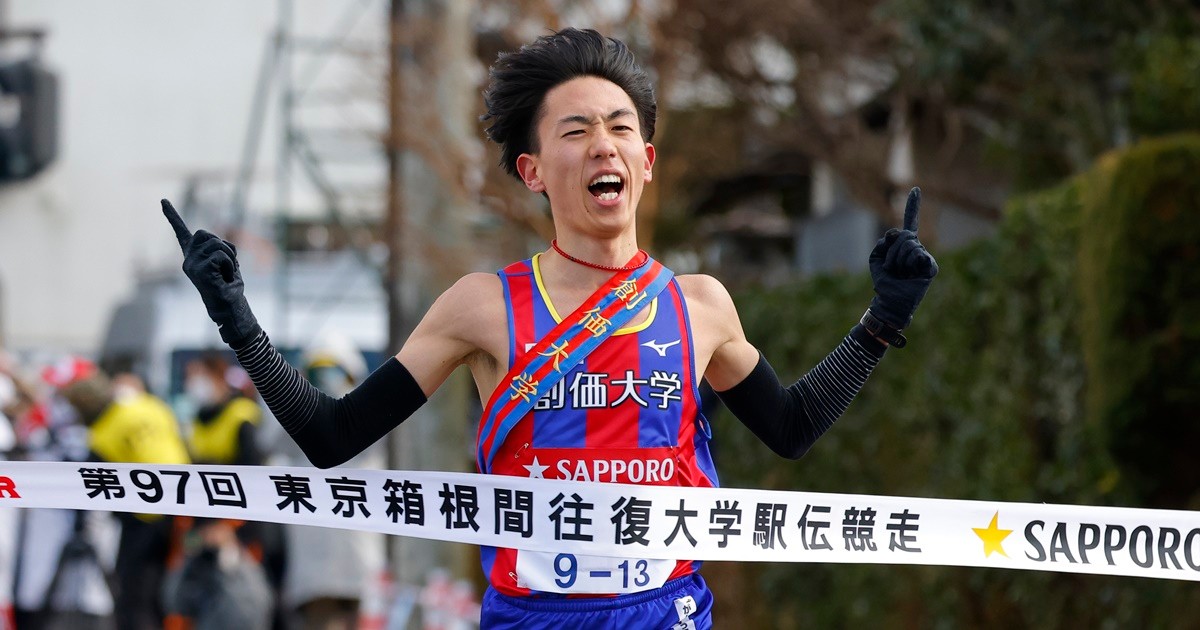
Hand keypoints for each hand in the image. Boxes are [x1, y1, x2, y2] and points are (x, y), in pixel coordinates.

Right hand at [162, 199, 260, 347]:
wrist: (228, 306)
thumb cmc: (229, 286)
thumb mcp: (225, 263)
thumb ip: (218, 250)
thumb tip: (219, 244)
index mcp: (193, 256)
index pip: (181, 232)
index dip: (173, 215)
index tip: (163, 200)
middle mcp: (187, 259)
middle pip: (206, 233)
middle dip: (223, 245)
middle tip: (226, 265)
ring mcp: (190, 265)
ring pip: (216, 244)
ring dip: (229, 257)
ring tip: (226, 273)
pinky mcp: (197, 270)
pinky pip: (220, 255)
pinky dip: (229, 264)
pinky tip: (224, 277)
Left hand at [868, 187, 937, 329]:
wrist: (890, 301)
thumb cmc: (884, 282)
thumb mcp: (876, 258)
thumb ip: (884, 242)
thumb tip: (898, 233)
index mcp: (904, 245)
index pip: (910, 221)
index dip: (913, 205)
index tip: (915, 188)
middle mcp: (917, 248)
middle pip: (903, 236)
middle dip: (892, 253)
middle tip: (892, 268)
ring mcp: (925, 257)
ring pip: (908, 246)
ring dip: (897, 262)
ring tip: (900, 274)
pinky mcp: (931, 267)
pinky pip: (918, 256)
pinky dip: (909, 266)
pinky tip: (912, 276)